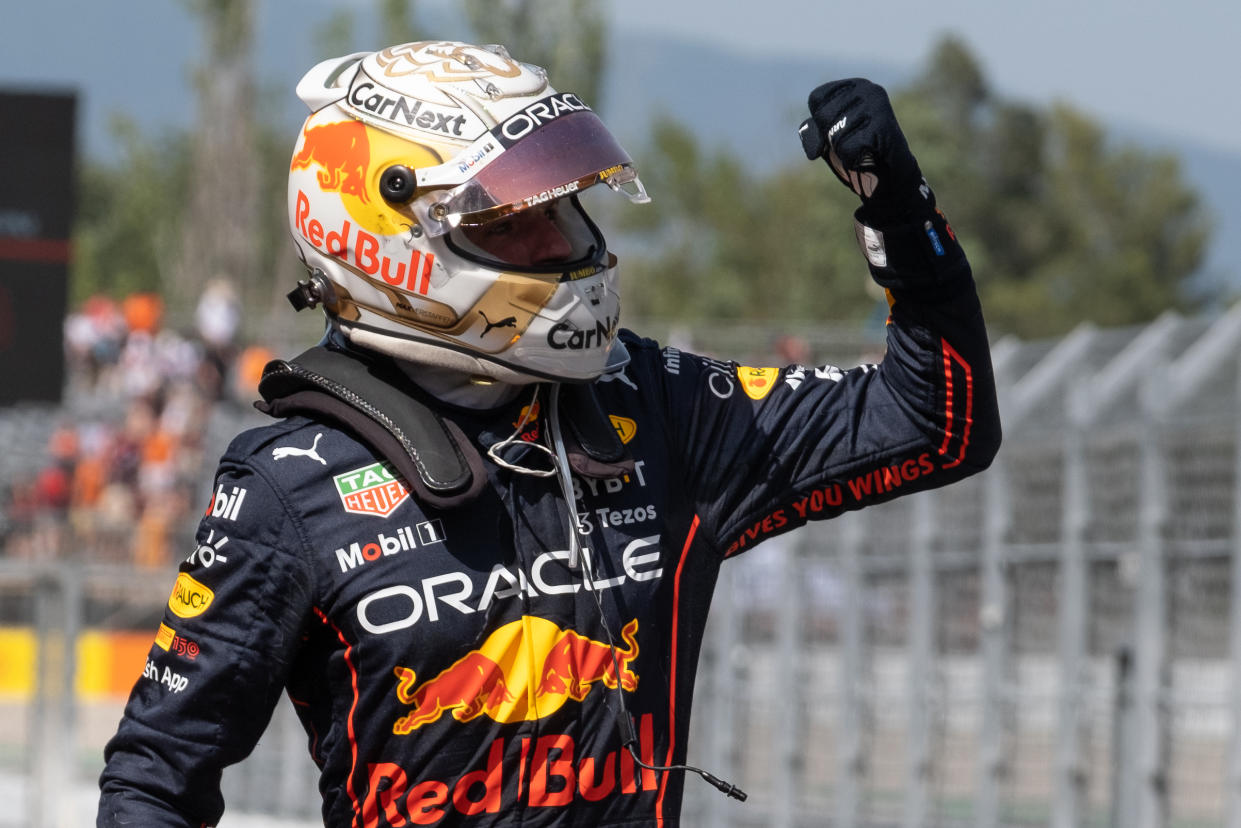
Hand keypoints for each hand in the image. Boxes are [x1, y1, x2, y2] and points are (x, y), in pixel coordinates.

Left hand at [799, 79, 926, 207]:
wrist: (888, 174)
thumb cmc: (857, 151)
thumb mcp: (829, 138)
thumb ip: (814, 131)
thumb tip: (813, 140)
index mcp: (853, 86)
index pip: (816, 98)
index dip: (820, 123)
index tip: (839, 131)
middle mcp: (868, 89)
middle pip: (823, 116)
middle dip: (831, 139)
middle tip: (853, 142)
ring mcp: (877, 106)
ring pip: (835, 135)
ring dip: (843, 152)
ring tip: (862, 150)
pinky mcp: (883, 126)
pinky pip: (848, 148)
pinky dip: (851, 160)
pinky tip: (868, 157)